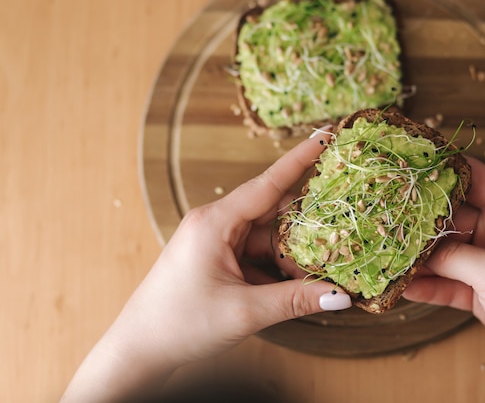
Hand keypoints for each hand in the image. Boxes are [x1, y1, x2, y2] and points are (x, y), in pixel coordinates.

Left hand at [60, 130, 351, 402]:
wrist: (139, 351)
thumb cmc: (180, 325)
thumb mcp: (245, 312)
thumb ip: (295, 299)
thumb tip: (341, 294)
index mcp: (215, 223)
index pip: (268, 183)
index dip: (300, 159)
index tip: (326, 137)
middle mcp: (216, 225)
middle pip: (274, 213)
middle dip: (305, 231)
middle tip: (336, 243)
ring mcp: (216, 242)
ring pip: (269, 238)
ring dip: (292, 258)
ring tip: (315, 280)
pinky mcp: (218, 260)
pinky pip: (258, 255)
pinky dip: (277, 270)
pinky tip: (294, 288)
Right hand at [403, 158, 484, 401]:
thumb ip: (454, 256)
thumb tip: (419, 249)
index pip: (476, 177)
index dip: (445, 168)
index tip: (411, 165)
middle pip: (453, 215)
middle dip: (422, 220)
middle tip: (388, 216)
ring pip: (445, 251)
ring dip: (420, 256)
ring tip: (389, 253)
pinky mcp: (480, 290)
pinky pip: (446, 280)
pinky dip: (426, 283)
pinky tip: (402, 285)